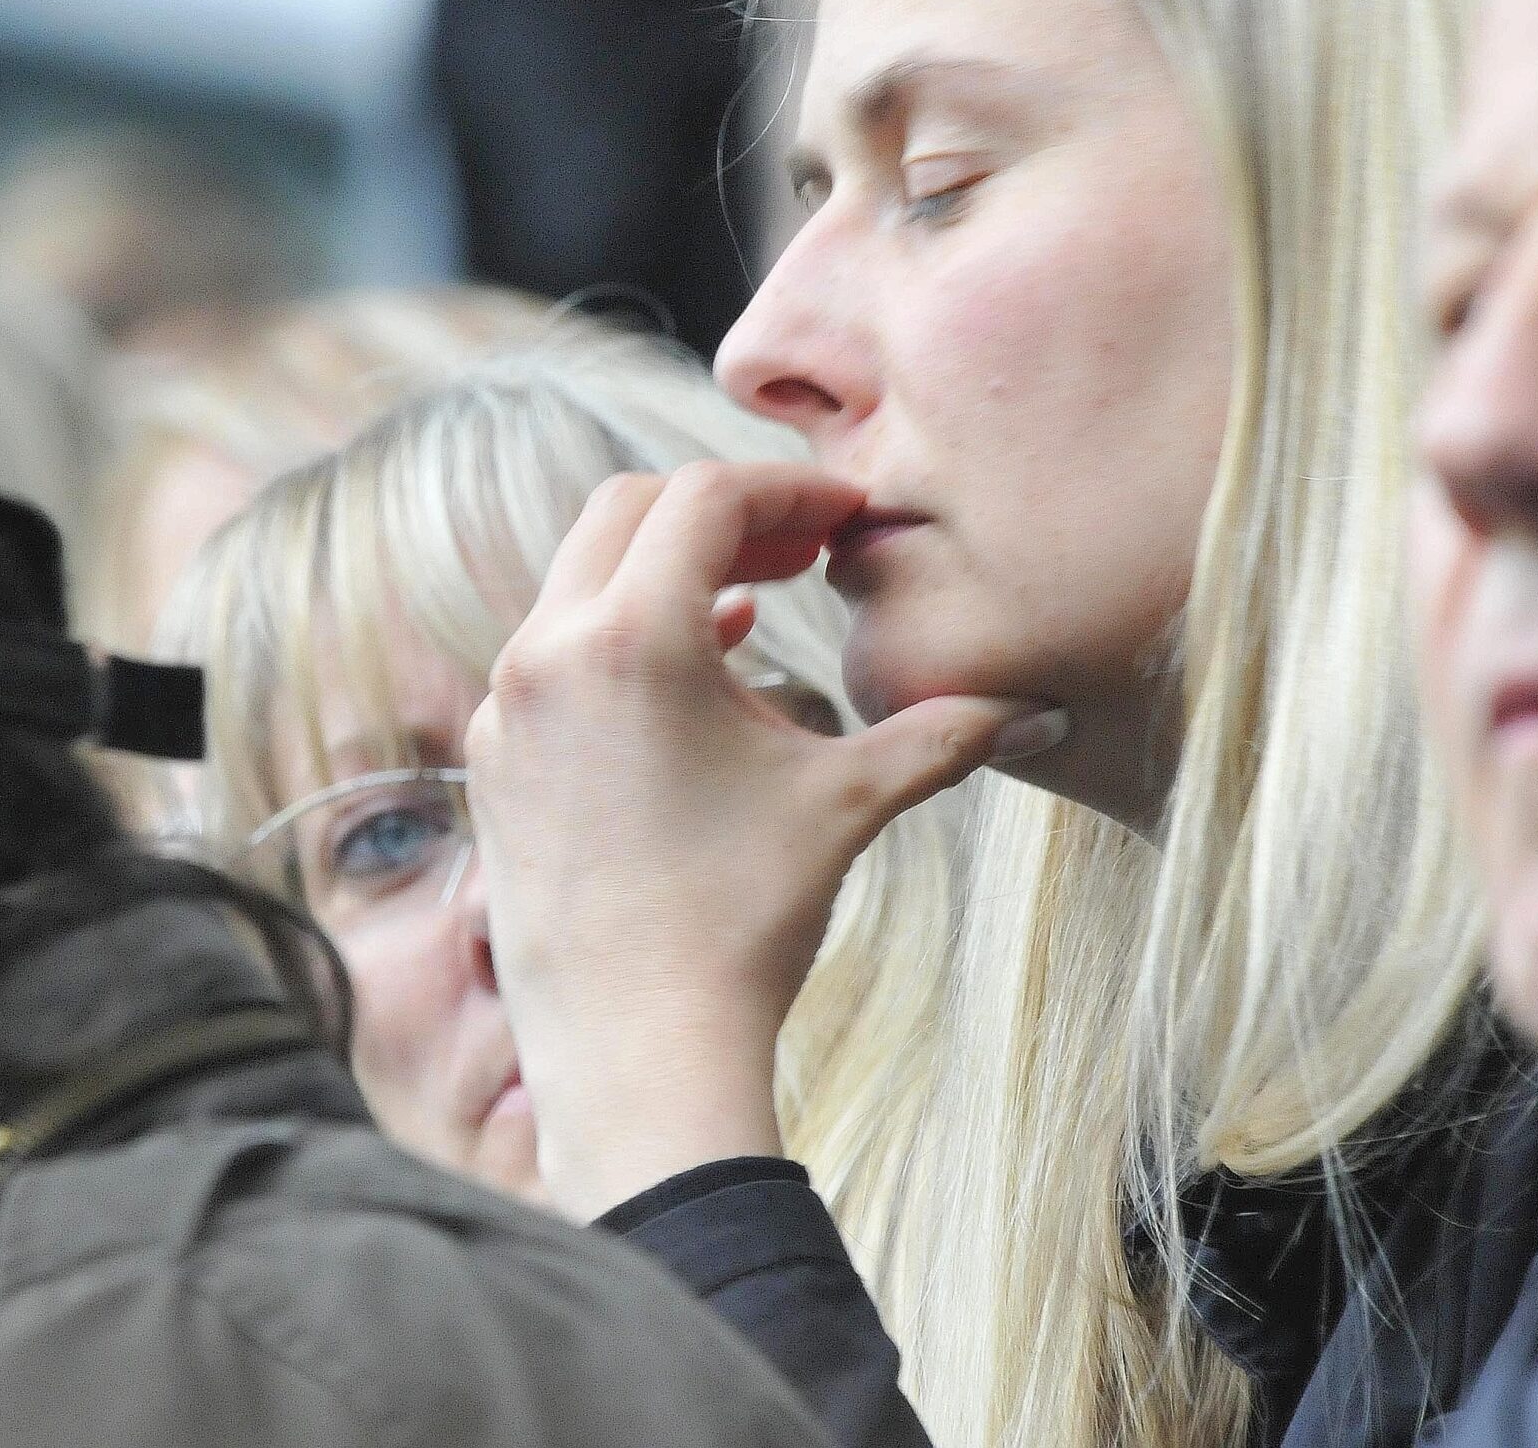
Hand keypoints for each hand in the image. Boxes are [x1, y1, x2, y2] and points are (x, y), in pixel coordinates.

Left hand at [464, 460, 1055, 1218]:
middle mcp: (548, 652)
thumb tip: (1043, 710)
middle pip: (629, 511)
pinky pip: (554, 654)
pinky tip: (693, 679)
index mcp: (632, 637)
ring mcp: (506, 706)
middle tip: (806, 545)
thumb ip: (944, 734)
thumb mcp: (848, 803)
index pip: (707, 496)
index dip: (788, 488)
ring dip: (667, 573)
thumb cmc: (744, 920)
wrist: (637, 1050)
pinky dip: (620, 637)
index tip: (847, 515)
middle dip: (722, 512)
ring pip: (581, 580)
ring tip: (757, 604)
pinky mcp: (493, 759)